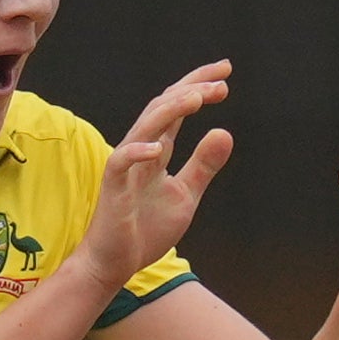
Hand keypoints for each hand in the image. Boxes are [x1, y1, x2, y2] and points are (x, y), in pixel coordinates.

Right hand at [73, 60, 233, 292]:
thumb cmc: (144, 230)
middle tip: (222, 79)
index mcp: (157, 151)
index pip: (176, 108)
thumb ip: (203, 165)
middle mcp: (140, 151)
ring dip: (171, 109)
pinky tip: (159, 148)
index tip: (225, 75)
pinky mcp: (113, 188)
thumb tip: (225, 131)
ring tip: (198, 98)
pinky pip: (121, 162)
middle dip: (192, 88)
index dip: (198, 87)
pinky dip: (138, 152)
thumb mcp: (185, 195)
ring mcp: (125, 167)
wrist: (114, 264)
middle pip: (163, 106)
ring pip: (145, 126)